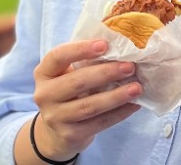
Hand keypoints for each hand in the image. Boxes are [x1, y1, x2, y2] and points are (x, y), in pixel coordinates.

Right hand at [29, 39, 142, 159]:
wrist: (57, 131)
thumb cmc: (69, 93)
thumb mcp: (69, 74)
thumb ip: (86, 61)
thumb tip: (120, 48)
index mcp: (44, 73)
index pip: (57, 56)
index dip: (80, 49)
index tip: (104, 45)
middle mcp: (44, 95)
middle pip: (77, 82)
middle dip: (106, 73)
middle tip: (130, 67)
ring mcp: (55, 117)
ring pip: (90, 106)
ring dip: (116, 96)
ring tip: (137, 88)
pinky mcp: (69, 135)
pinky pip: (99, 123)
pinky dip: (119, 113)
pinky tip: (134, 105)